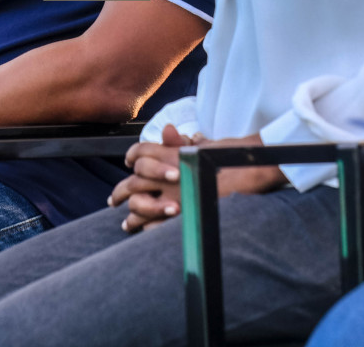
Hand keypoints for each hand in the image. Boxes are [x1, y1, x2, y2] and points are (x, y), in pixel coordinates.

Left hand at [112, 128, 285, 233]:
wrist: (250, 170)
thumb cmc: (229, 157)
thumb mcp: (204, 146)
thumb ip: (181, 143)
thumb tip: (165, 129)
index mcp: (171, 154)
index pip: (141, 152)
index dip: (132, 156)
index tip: (127, 163)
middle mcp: (168, 174)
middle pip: (134, 181)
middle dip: (121, 192)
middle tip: (113, 201)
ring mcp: (175, 194)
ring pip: (141, 204)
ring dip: (131, 215)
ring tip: (126, 224)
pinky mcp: (183, 211)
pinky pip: (158, 224)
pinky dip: (149, 229)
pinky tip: (145, 233)